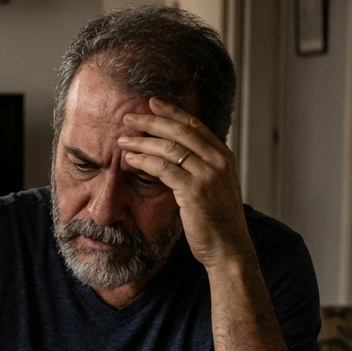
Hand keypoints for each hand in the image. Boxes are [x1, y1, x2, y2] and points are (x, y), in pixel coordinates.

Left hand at [116, 98, 254, 269]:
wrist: (228, 248)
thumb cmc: (217, 221)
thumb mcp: (215, 187)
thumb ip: (201, 168)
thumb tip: (179, 154)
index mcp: (223, 156)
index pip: (195, 125)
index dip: (172, 112)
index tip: (152, 103)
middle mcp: (218, 161)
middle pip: (180, 131)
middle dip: (152, 121)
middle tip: (129, 116)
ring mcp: (208, 175)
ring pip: (170, 147)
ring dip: (143, 141)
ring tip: (123, 139)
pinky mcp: (195, 191)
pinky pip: (164, 169)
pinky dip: (144, 161)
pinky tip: (130, 159)